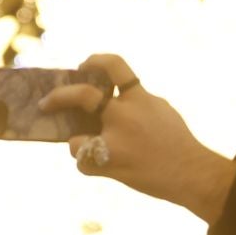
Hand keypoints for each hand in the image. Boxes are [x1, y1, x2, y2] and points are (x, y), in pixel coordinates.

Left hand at [40, 53, 235, 220]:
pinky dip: (88, 164)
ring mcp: (115, 141)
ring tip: (94, 150)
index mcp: (139, 98)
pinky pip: (83, 162)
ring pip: (74, 139)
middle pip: (82, 95)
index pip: (114, 65)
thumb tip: (104, 98)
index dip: (94, 61)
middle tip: (45, 103)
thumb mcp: (158, 108)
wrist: (190, 173)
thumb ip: (132, 100)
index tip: (82, 65)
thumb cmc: (175, 141)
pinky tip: (103, 168)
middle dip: (58, 97)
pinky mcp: (110, 165)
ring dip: (78, 144)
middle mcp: (125, 115)